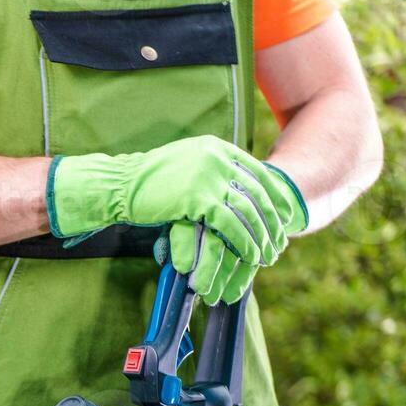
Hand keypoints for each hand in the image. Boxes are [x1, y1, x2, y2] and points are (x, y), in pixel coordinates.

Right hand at [48, 135, 306, 302]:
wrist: (119, 185)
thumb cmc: (147, 182)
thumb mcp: (185, 166)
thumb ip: (210, 170)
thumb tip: (230, 184)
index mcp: (217, 149)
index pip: (258, 173)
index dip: (275, 198)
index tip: (286, 218)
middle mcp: (218, 158)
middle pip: (257, 193)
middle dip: (271, 222)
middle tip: (279, 243)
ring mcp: (209, 176)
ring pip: (247, 210)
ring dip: (260, 236)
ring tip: (267, 256)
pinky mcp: (198, 198)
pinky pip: (230, 224)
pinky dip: (243, 242)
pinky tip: (250, 257)